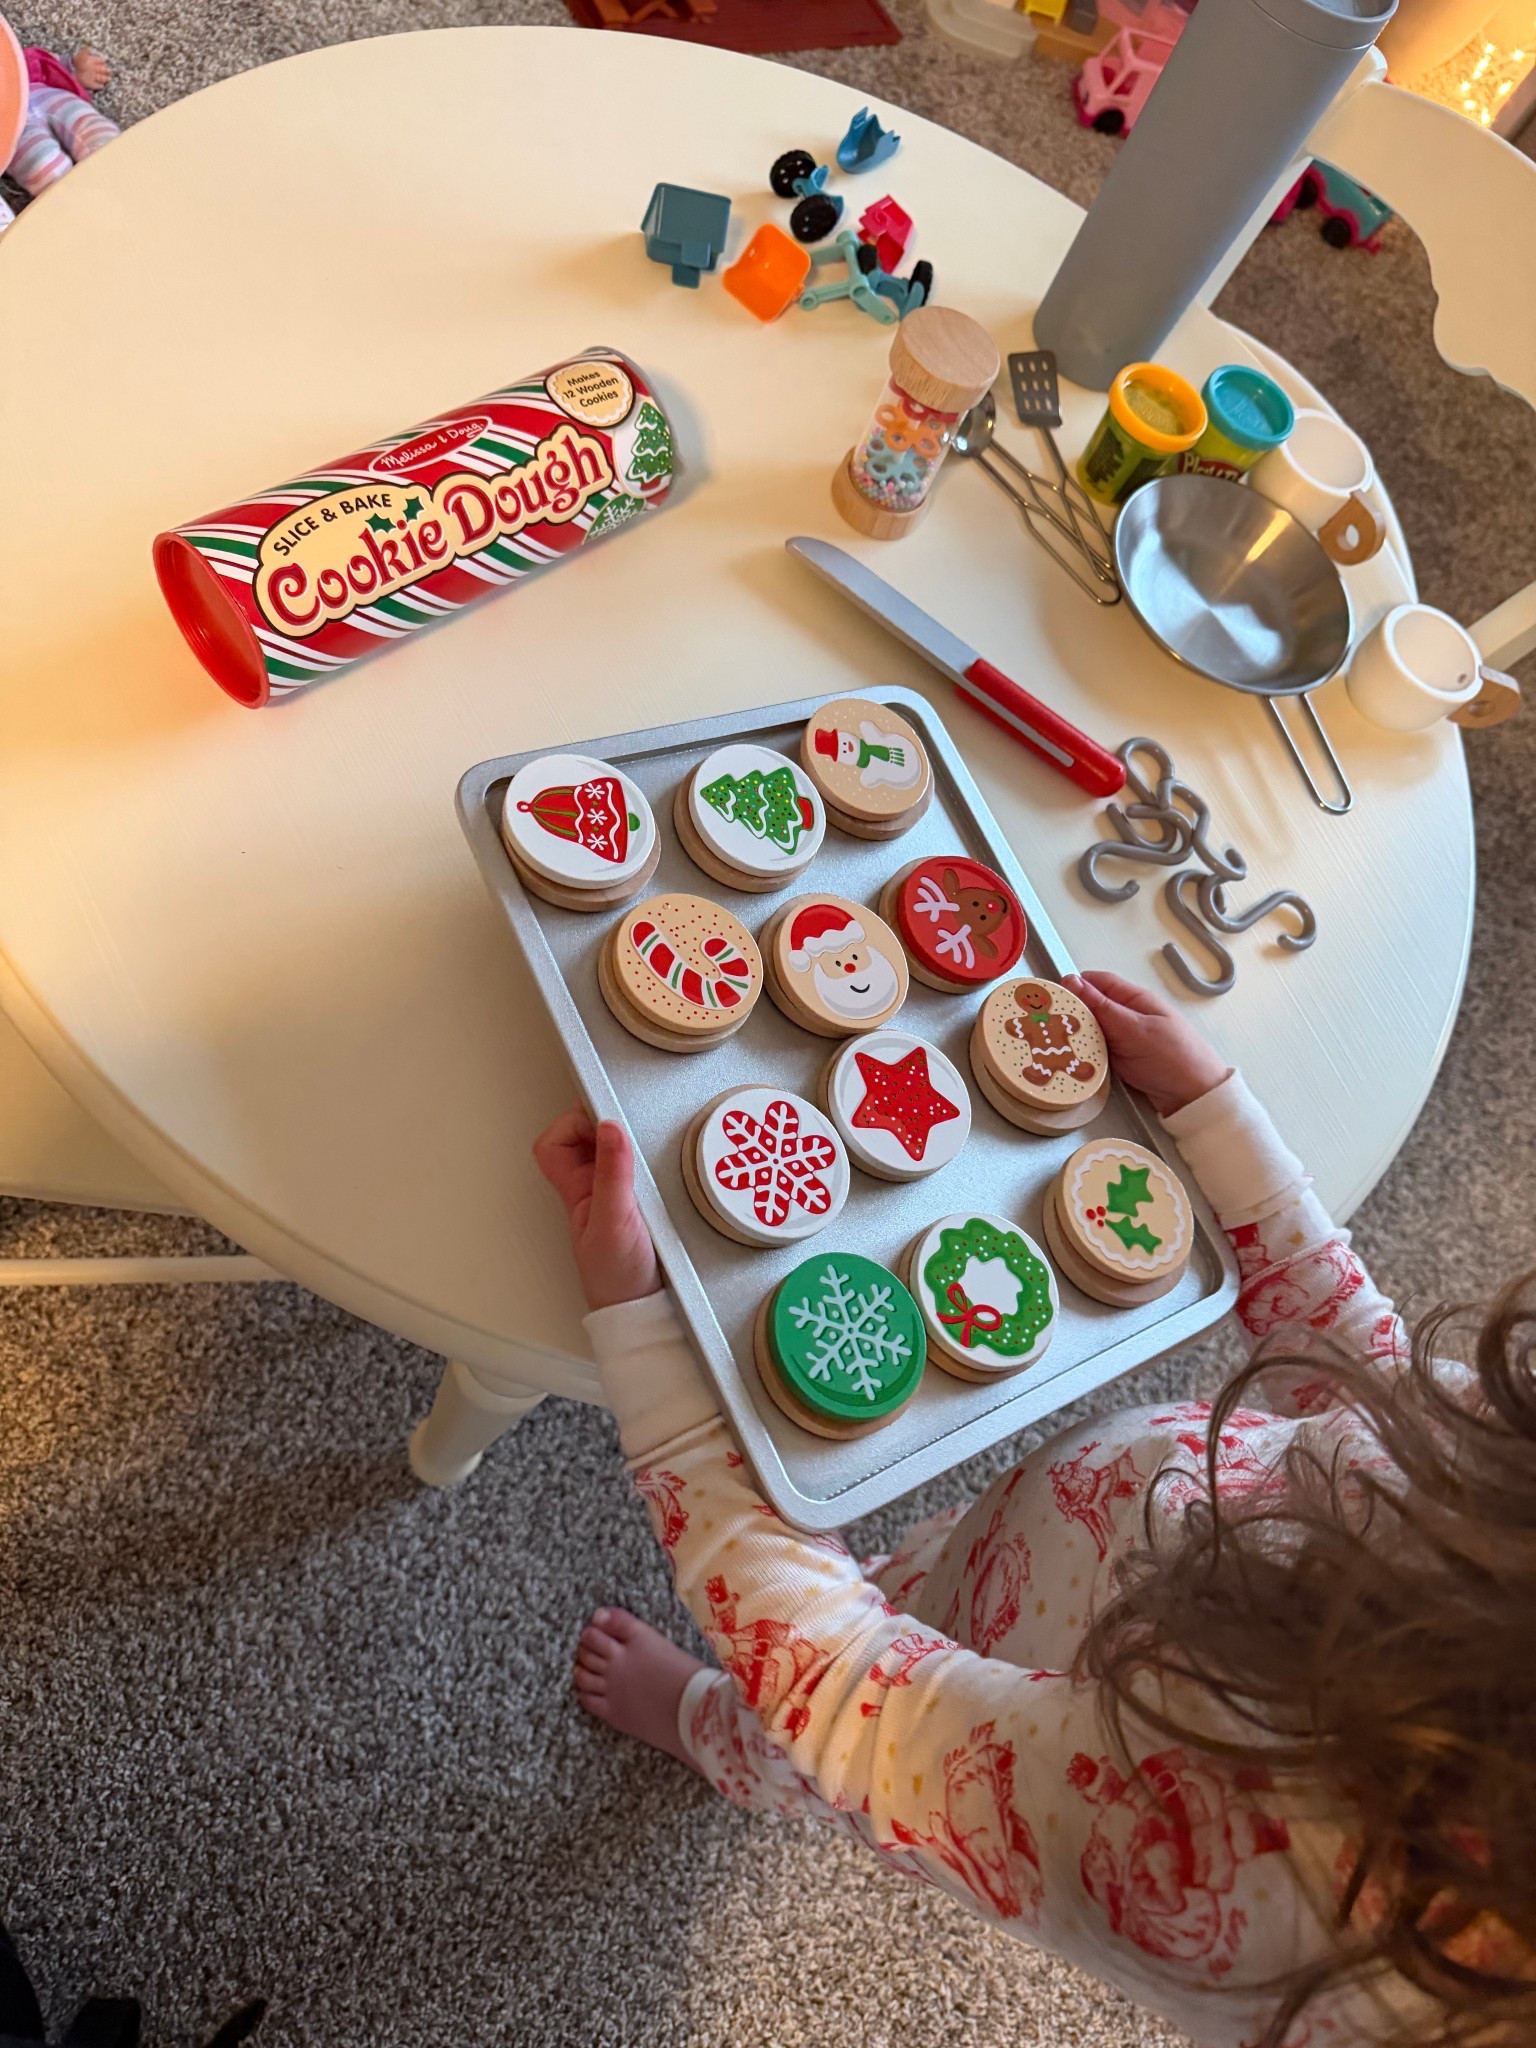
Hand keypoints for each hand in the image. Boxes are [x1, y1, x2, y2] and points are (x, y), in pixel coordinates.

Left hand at [72, 46, 110, 89]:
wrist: (70, 72)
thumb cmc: (75, 63)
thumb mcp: (80, 56)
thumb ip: (85, 52)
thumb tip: (89, 48)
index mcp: (92, 61)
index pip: (100, 60)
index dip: (102, 61)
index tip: (103, 61)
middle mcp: (93, 69)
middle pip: (103, 70)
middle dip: (106, 70)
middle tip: (108, 71)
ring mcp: (92, 77)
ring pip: (101, 78)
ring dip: (105, 78)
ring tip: (108, 79)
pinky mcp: (91, 84)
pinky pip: (97, 86)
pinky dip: (99, 86)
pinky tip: (101, 86)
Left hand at [533, 1107, 658, 1313]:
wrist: (643, 1309)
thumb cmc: (618, 1277)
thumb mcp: (615, 1220)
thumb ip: (612, 1173)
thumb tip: (609, 1127)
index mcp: (575, 1189)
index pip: (555, 1142)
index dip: (572, 1123)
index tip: (603, 1119)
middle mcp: (592, 1187)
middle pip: (584, 1137)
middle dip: (604, 1123)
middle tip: (628, 1121)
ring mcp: (616, 1193)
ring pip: (612, 1149)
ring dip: (628, 1140)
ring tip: (645, 1138)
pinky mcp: (641, 1200)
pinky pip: (638, 1167)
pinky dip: (647, 1158)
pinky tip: (659, 1162)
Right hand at [1065, 970, 1230, 1118]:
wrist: (1194, 1097)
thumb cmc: (1173, 1057)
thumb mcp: (1134, 1028)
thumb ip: (1102, 1006)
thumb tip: (1073, 980)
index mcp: (1135, 999)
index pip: (1098, 982)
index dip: (1074, 985)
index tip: (1049, 995)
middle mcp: (1128, 1016)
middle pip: (1090, 1007)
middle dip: (1070, 1013)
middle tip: (1045, 1023)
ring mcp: (1124, 1038)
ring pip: (1090, 1031)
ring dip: (1075, 1036)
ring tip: (1052, 1042)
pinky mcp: (1121, 1059)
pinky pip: (1096, 1050)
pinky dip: (1084, 1053)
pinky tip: (1070, 1059)